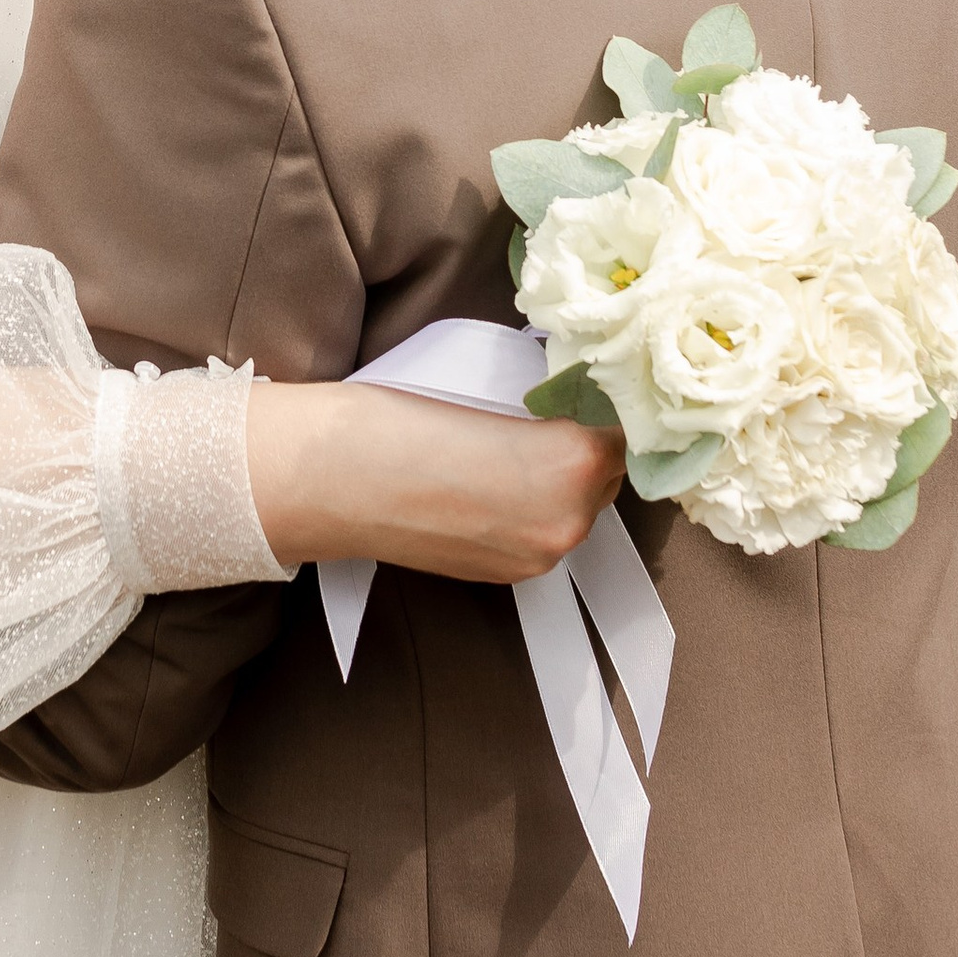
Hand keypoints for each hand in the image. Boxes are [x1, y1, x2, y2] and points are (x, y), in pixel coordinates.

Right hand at [246, 381, 626, 582]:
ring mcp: (538, 556)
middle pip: (609, 472)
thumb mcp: (492, 385)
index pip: (628, 424)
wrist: (329, 475)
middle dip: (589, 442)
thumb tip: (582, 392)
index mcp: (573, 461)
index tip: (590, 381)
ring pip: (581, 507)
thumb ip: (552, 399)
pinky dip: (533, 506)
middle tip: (551, 408)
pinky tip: (490, 480)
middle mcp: (570, 520)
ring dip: (562, 478)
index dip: (609, 399)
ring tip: (513, 444)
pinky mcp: (507, 575)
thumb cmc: (398, 413)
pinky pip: (544, 532)